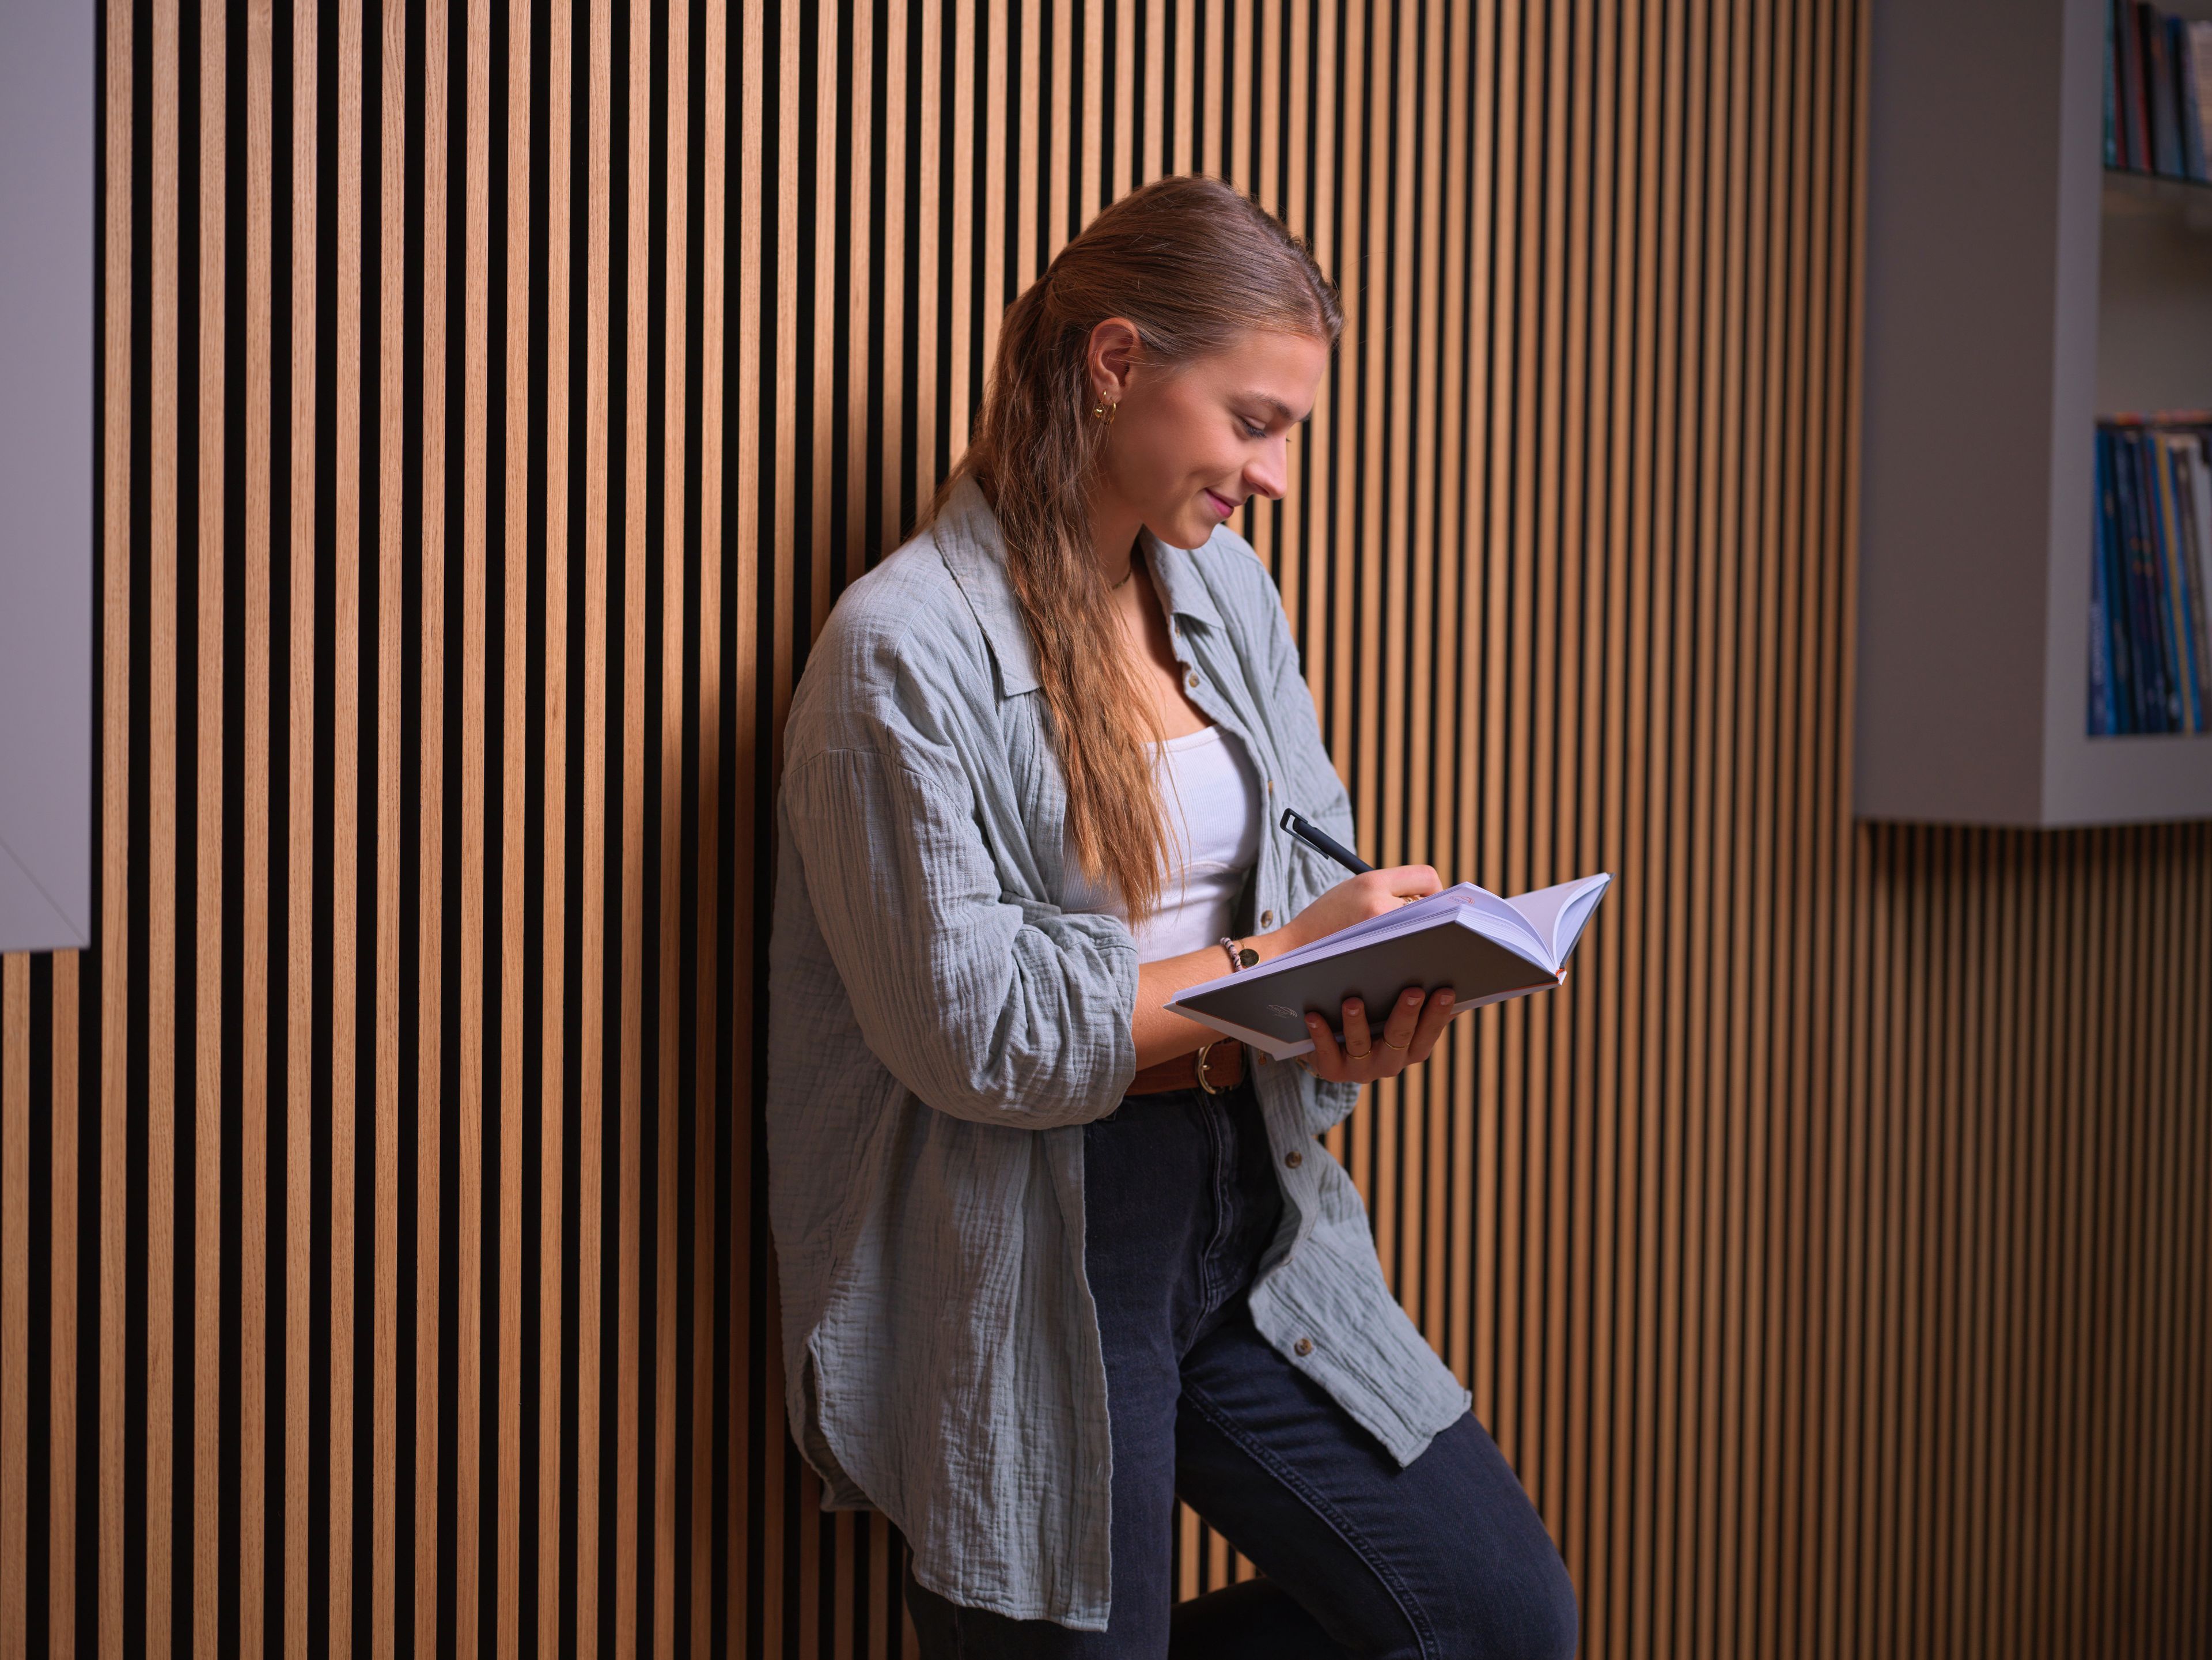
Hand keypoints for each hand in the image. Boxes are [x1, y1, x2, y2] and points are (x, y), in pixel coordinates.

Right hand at [1267, 864, 1442, 955]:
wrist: (1292, 952)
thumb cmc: (1324, 921)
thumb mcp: (1352, 889)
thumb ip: (1388, 888)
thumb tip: (1431, 901)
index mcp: (1372, 881)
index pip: (1426, 876)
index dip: (1433, 889)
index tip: (1426, 901)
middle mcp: (1379, 904)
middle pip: (1430, 906)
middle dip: (1427, 914)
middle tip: (1416, 924)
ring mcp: (1380, 933)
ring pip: (1422, 931)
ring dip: (1418, 934)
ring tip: (1398, 939)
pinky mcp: (1379, 957)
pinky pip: (1411, 951)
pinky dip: (1408, 951)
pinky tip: (1393, 955)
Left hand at [1302, 984, 1456, 1084]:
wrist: (1331, 1047)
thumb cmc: (1371, 1015)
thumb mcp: (1395, 1008)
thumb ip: (1416, 994)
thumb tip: (1440, 968)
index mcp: (1411, 1048)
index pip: (1429, 1032)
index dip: (1439, 1013)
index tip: (1447, 990)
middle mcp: (1390, 1062)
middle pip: (1400, 1038)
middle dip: (1407, 1014)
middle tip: (1413, 990)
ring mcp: (1361, 1069)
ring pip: (1360, 1044)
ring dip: (1357, 1023)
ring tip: (1352, 1001)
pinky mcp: (1333, 1070)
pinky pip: (1326, 1052)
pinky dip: (1320, 1034)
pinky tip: (1313, 1015)